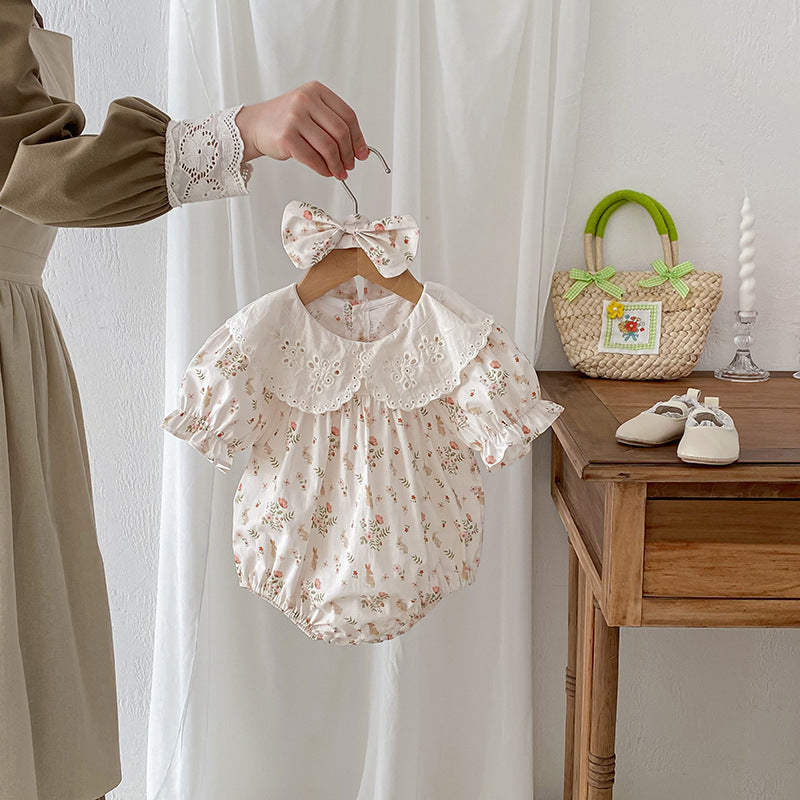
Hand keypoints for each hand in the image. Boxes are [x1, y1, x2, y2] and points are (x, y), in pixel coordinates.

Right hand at [235, 81, 368, 178]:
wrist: (255, 125)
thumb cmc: (285, 120)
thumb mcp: (310, 110)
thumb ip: (332, 123)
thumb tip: (358, 148)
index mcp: (316, 91)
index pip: (348, 116)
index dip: (358, 138)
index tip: (362, 153)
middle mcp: (305, 100)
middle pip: (340, 132)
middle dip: (349, 154)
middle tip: (350, 165)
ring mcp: (295, 118)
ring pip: (329, 147)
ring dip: (337, 165)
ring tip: (338, 172)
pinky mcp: (286, 137)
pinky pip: (313, 158)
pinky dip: (323, 169)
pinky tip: (326, 172)